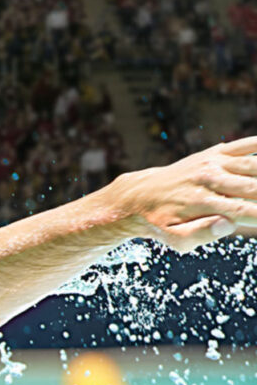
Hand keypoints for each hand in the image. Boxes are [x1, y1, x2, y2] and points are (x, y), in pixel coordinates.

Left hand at [97, 136, 256, 253]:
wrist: (139, 195)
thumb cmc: (161, 222)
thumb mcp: (174, 239)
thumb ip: (199, 234)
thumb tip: (227, 225)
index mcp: (203, 203)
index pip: (247, 211)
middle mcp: (210, 179)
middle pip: (256, 186)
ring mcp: (214, 163)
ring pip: (256, 165)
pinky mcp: (215, 153)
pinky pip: (247, 145)